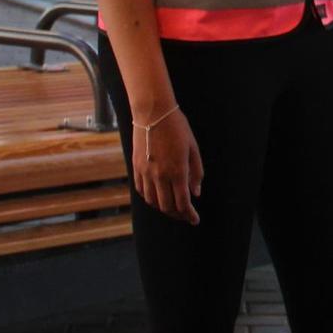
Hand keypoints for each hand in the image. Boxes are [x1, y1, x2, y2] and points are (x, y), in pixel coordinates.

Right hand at [133, 107, 203, 224]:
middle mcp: (160, 175)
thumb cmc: (177, 128)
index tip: (195, 220)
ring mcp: (146, 173)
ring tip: (172, 208)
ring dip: (164, 208)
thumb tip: (196, 193)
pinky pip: (142, 191)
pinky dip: (151, 198)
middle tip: (185, 215)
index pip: (183, 203)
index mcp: (178, 171)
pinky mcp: (136, 168)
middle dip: (178, 215)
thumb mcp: (193, 149)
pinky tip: (158, 197)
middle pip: (167, 207)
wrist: (153, 113)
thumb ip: (196, 173)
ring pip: (153, 201)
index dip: (189, 215)